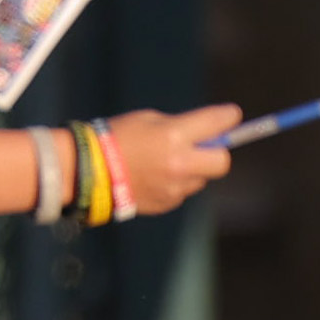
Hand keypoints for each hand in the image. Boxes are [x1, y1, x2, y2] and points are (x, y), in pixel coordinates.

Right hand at [107, 105, 246, 217]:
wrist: (89, 171)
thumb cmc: (116, 137)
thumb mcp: (148, 119)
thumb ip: (179, 125)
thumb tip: (205, 132)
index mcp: (174, 136)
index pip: (217, 123)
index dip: (228, 117)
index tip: (231, 115)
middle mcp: (180, 164)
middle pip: (222, 162)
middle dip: (217, 153)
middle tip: (204, 147)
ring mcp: (174, 187)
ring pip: (200, 179)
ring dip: (192, 169)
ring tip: (165, 163)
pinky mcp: (167, 203)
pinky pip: (182, 191)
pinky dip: (175, 184)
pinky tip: (154, 177)